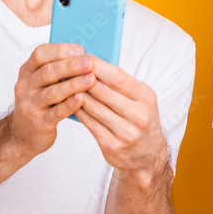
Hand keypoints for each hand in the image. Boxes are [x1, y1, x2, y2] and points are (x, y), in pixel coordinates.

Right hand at [8, 43, 95, 155]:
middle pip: (48, 72)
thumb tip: (86, 56)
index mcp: (27, 71)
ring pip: (52, 92)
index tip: (80, 49)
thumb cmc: (39, 102)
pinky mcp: (39, 123)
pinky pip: (56, 112)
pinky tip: (82, 98)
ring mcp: (30, 105)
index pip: (40, 54)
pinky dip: (70, 105)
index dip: (60, 50)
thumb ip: (58, 69)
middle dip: (70, 65)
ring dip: (73, 84)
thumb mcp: (41, 83)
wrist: (22, 134)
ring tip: (91, 78)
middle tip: (89, 62)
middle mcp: (26, 86)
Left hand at [77, 56, 168, 179]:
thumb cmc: (141, 121)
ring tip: (65, 84)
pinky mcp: (111, 145)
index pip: (117, 77)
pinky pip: (89, 123)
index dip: (96, 66)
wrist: (148, 156)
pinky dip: (78, 110)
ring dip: (76, 94)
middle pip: (102, 91)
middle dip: (82, 78)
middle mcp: (138, 115)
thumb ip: (121, 85)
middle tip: (66, 68)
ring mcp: (125, 132)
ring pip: (92, 107)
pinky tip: (70, 102)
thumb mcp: (142, 100)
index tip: (82, 57)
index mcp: (146, 98)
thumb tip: (93, 64)